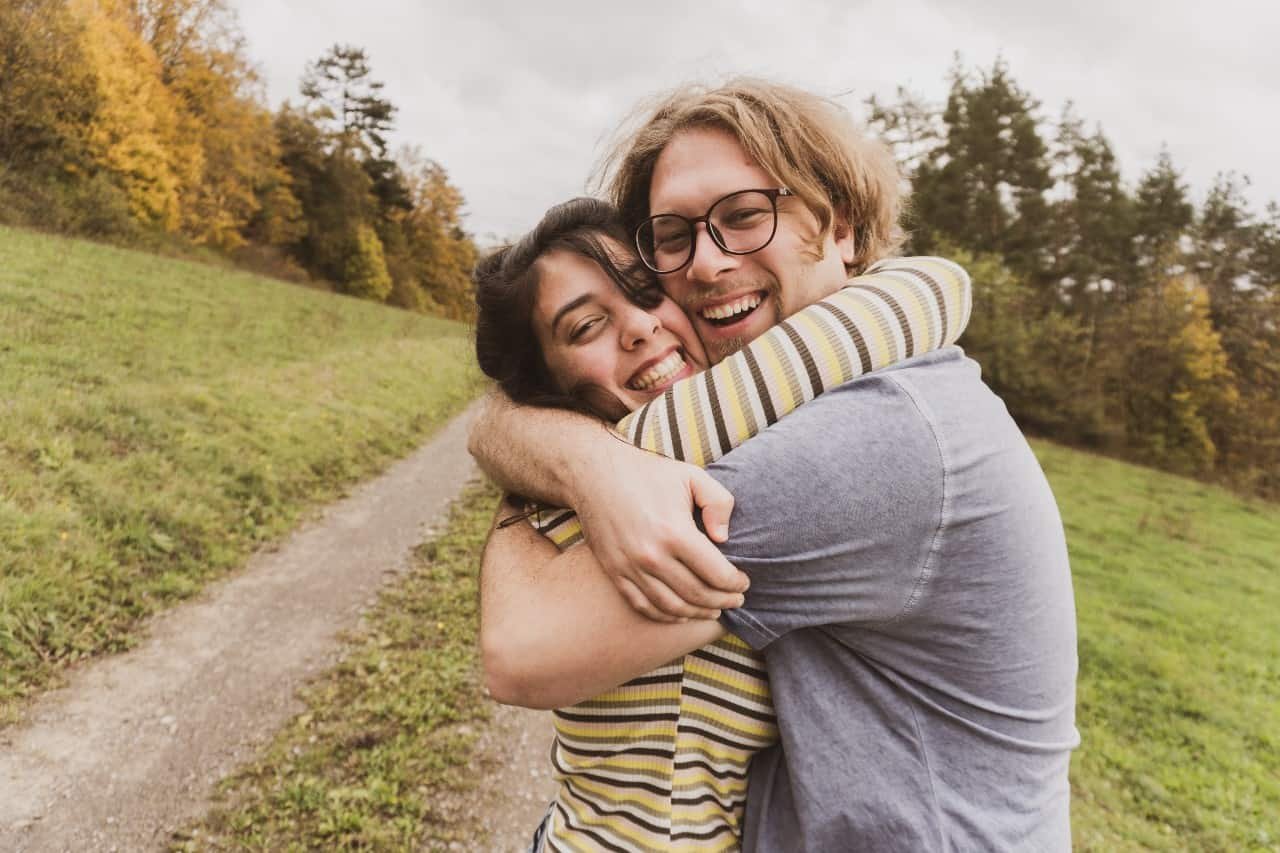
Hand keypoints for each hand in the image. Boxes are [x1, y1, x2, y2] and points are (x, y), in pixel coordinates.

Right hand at [570, 442, 749, 621]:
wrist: (594, 474)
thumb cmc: (647, 473)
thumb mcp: (691, 475)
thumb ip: (718, 502)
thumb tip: (724, 537)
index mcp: (675, 532)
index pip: (716, 573)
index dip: (736, 583)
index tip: (744, 582)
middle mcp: (651, 556)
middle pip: (697, 595)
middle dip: (723, 602)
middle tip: (736, 600)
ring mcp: (630, 567)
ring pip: (672, 607)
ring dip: (698, 613)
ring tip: (714, 610)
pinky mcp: (614, 572)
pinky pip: (643, 606)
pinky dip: (666, 616)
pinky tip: (682, 614)